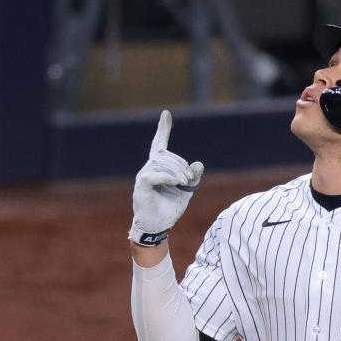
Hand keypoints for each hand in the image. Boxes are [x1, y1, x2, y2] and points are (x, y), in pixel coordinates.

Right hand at [128, 110, 203, 245]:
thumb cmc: (170, 207)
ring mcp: (143, 176)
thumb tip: (199, 164)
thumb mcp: (186, 189)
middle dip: (182, 166)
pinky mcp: (141, 186)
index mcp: (159, 167)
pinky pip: (154, 175)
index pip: (159, 143)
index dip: (163, 129)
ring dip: (177, 173)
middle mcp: (149, 168)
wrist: (158, 226)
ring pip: (162, 165)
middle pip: (167, 156)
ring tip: (184, 184)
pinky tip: (176, 183)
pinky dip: (167, 177)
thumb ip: (193, 176)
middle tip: (189, 180)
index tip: (166, 114)